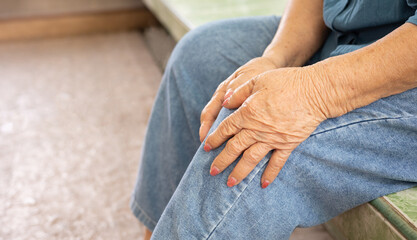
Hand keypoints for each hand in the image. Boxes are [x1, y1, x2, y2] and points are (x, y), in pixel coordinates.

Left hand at [204, 67, 329, 187]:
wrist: (315, 92)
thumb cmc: (286, 82)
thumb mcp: (258, 80)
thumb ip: (239, 92)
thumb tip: (224, 102)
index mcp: (247, 113)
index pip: (226, 129)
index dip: (215, 138)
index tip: (206, 146)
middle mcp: (257, 129)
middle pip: (234, 148)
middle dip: (222, 161)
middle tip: (212, 171)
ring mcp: (273, 139)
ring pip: (251, 159)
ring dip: (239, 172)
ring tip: (230, 183)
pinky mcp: (288, 144)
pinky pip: (277, 162)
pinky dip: (270, 174)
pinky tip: (263, 184)